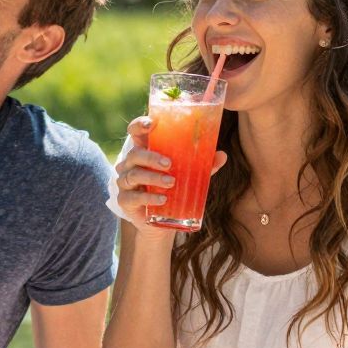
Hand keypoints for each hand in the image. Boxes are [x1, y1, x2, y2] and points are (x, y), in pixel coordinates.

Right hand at [113, 117, 223, 232]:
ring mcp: (125, 183)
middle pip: (134, 154)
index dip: (139, 125)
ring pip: (133, 175)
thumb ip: (203, 165)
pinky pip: (132, 197)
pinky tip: (162, 199)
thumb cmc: (173, 191)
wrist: (161, 223)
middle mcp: (131, 164)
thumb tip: (222, 155)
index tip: (151, 124)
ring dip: (152, 177)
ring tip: (171, 182)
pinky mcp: (125, 201)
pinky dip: (148, 197)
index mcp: (144, 151)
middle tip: (169, 163)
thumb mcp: (189, 176)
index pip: (135, 132)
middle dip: (151, 157)